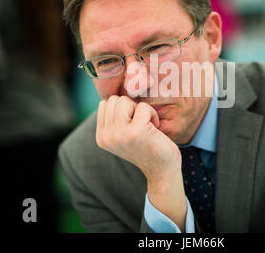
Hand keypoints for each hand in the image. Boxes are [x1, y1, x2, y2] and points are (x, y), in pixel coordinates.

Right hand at [96, 95, 186, 230]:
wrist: (163, 170)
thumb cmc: (147, 147)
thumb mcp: (124, 134)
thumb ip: (115, 118)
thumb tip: (114, 94)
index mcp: (101, 137)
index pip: (105, 104)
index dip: (122, 109)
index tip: (132, 124)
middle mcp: (106, 136)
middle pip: (114, 100)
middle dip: (130, 107)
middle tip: (141, 125)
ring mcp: (119, 134)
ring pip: (124, 100)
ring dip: (140, 109)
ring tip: (147, 125)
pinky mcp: (135, 131)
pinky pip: (143, 107)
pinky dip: (152, 114)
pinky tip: (155, 129)